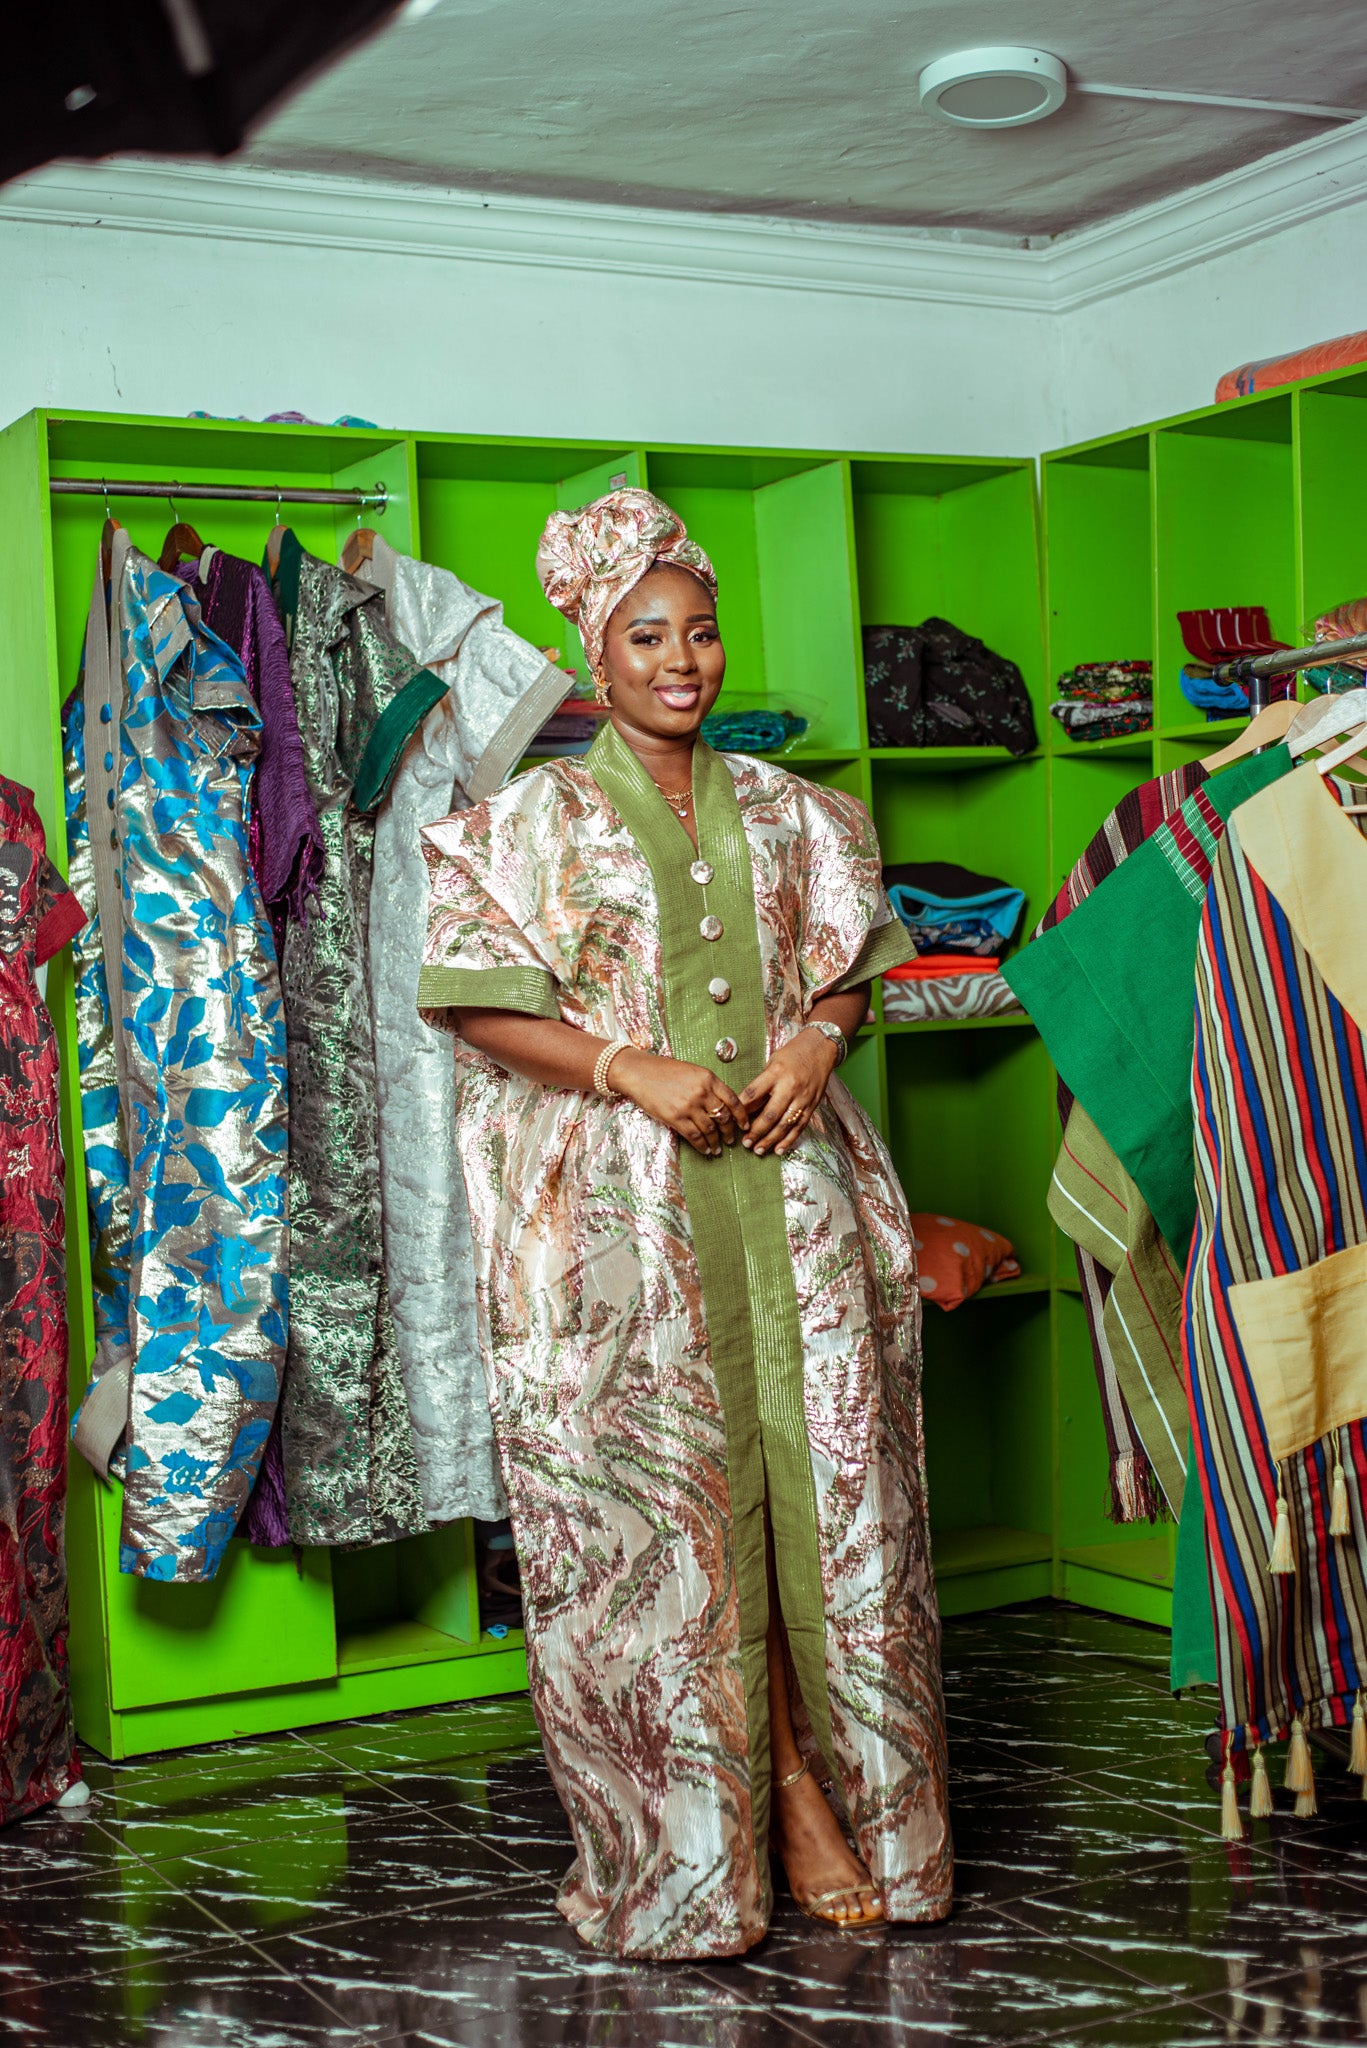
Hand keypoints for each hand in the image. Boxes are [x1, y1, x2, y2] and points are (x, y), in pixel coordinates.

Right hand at [610, 1049, 749, 1157]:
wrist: (639, 1073)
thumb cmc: (664, 1070)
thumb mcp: (692, 1071)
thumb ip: (708, 1085)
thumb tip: (722, 1105)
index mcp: (708, 1078)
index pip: (733, 1100)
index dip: (741, 1116)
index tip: (743, 1125)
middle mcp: (701, 1092)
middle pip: (723, 1117)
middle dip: (729, 1131)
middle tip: (730, 1140)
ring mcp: (688, 1106)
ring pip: (710, 1129)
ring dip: (716, 1141)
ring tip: (717, 1148)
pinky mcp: (675, 1117)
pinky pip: (694, 1136)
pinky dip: (702, 1145)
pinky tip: (705, 1149)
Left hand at [739, 1028, 838, 1155]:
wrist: (821, 1047)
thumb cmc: (793, 1053)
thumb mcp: (772, 1062)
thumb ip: (761, 1084)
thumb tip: (746, 1107)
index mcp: (776, 1072)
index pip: (753, 1094)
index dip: (741, 1109)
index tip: (733, 1120)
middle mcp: (789, 1086)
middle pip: (770, 1114)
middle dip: (756, 1131)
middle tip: (745, 1142)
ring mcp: (802, 1098)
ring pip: (784, 1124)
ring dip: (770, 1140)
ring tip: (758, 1150)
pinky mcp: (812, 1105)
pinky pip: (799, 1126)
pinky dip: (789, 1140)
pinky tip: (778, 1149)